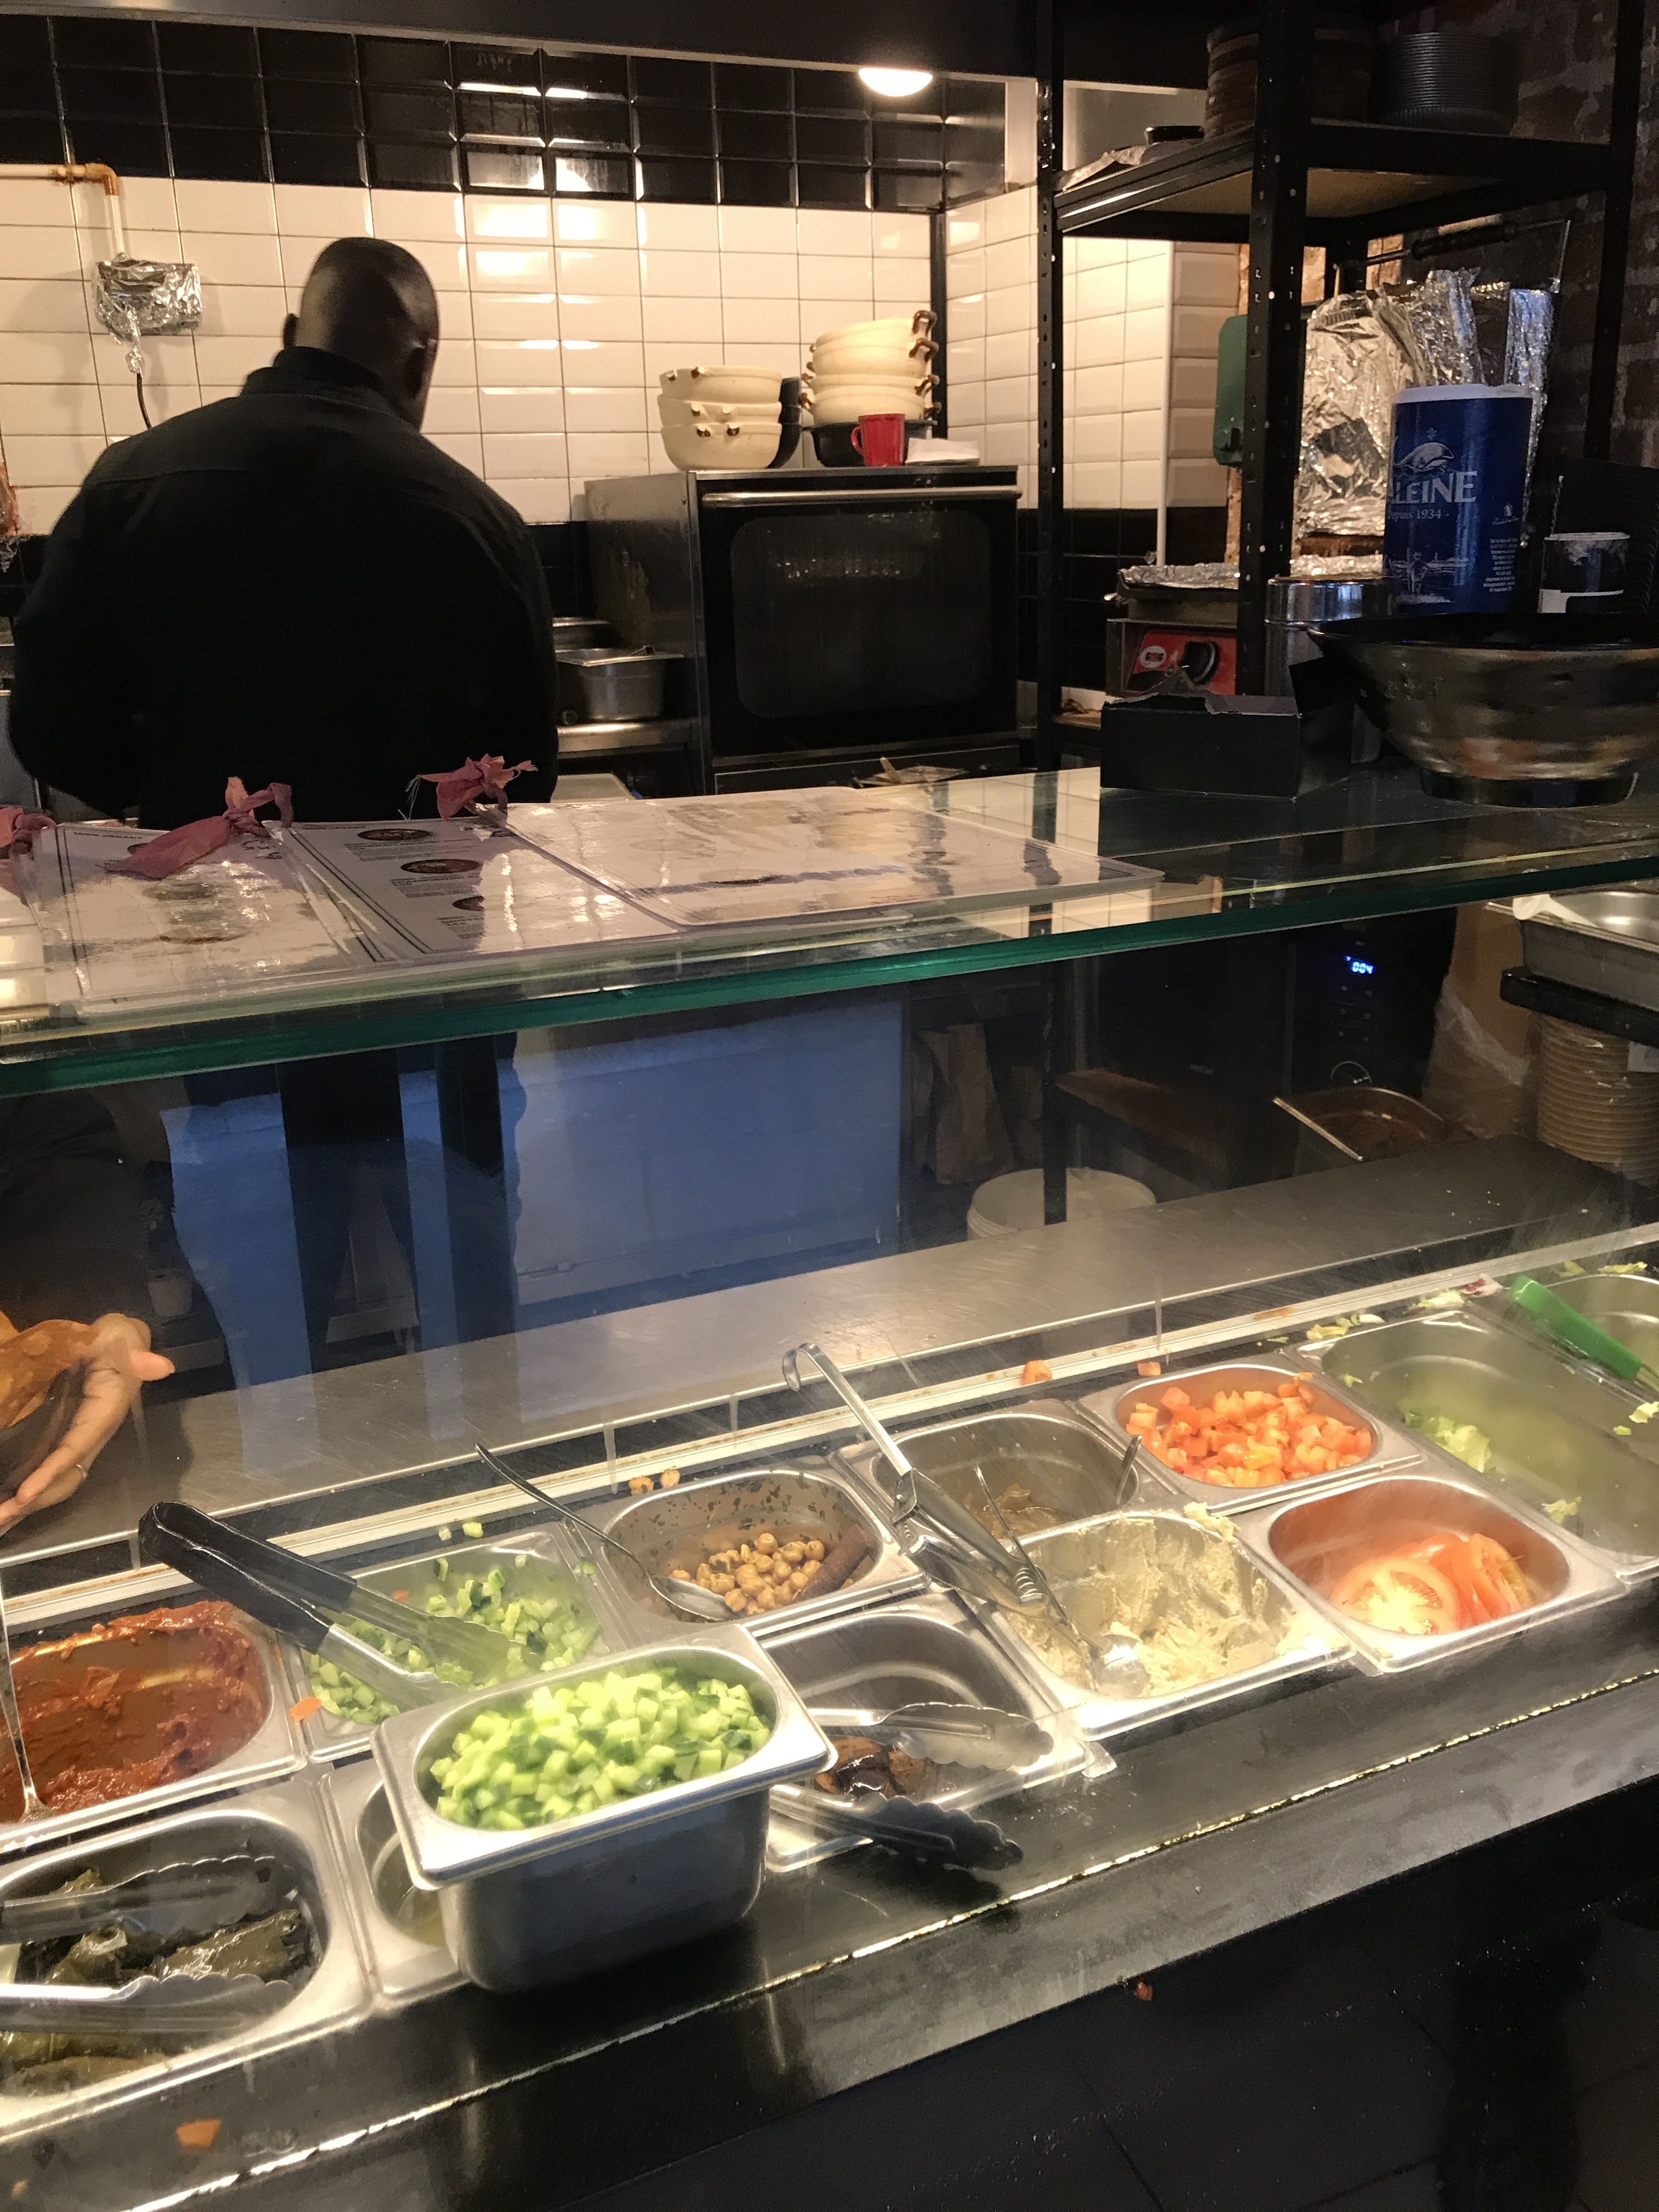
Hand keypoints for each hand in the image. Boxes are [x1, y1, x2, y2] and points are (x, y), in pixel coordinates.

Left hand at [0, 1314, 173, 1537]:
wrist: (112, 1342)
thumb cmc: (115, 1340)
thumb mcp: (121, 1339)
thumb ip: (135, 1354)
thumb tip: (161, 1367)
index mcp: (102, 1414)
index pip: (75, 1448)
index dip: (51, 1473)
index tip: (24, 1495)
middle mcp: (90, 1435)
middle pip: (63, 1478)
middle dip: (33, 1502)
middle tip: (0, 1521)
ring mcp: (74, 1441)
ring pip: (53, 1482)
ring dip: (26, 1505)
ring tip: (0, 1524)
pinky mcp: (61, 1439)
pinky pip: (45, 1473)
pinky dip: (25, 1493)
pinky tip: (8, 1506)